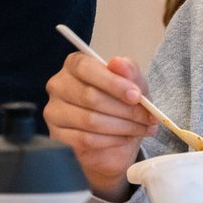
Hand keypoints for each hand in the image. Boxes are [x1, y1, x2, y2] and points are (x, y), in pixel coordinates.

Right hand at [43, 52, 159, 198]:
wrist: (114, 134)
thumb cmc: (121, 102)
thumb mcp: (133, 83)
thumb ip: (129, 70)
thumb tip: (118, 63)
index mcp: (75, 64)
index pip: (87, 68)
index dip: (113, 83)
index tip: (137, 96)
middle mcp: (58, 84)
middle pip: (90, 96)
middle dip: (125, 109)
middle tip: (148, 118)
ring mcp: (54, 110)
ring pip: (90, 120)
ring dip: (122, 127)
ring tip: (142, 129)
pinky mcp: (57, 134)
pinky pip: (86, 139)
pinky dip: (111, 140)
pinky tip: (126, 138)